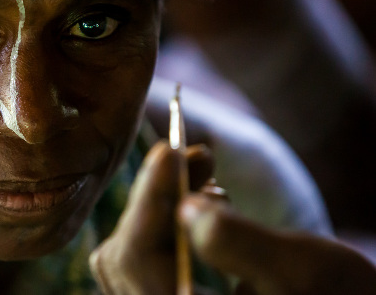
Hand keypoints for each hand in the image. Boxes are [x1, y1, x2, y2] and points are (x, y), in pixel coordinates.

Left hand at [89, 140, 375, 293]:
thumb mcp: (300, 270)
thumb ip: (240, 243)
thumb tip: (188, 208)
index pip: (138, 259)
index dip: (149, 200)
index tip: (169, 149)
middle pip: (129, 253)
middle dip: (158, 194)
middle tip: (192, 152)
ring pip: (135, 250)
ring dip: (163, 202)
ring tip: (204, 171)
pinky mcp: (169, 293)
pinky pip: (148, 254)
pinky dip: (168, 218)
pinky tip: (201, 199)